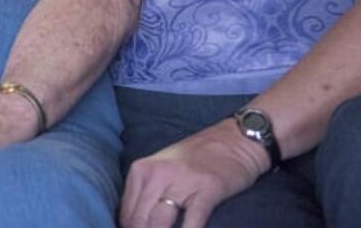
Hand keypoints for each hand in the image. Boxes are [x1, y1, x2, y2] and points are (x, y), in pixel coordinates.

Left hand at [119, 119, 269, 227]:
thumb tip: (133, 226)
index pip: (126, 214)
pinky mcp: (206, 191)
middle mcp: (157, 174)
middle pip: (140, 222)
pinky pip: (191, 223)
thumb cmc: (196, 158)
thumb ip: (146, 194)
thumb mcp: (161, 168)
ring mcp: (182, 182)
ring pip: (159, 224)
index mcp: (141, 170)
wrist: (234, 141)